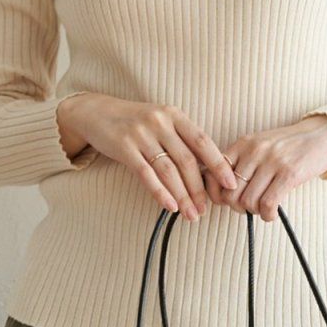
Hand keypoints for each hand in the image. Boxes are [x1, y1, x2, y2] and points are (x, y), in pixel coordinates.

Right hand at [55, 92, 237, 220]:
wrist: (96, 112)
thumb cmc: (134, 122)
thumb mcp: (161, 122)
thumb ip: (181, 141)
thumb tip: (207, 172)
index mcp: (174, 115)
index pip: (202, 142)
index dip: (218, 164)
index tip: (230, 183)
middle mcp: (160, 122)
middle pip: (186, 161)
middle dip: (198, 188)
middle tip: (205, 210)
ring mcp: (141, 134)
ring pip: (168, 170)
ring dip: (182, 195)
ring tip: (190, 215)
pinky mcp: (124, 147)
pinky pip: (146, 174)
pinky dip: (160, 192)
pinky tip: (170, 206)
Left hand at [203, 114, 326, 220]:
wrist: (322, 135)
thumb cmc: (288, 147)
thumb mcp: (260, 146)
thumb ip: (240, 163)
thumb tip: (219, 192)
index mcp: (243, 143)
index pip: (214, 174)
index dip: (216, 194)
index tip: (225, 201)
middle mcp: (255, 150)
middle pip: (231, 193)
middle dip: (237, 207)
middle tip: (249, 207)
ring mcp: (272, 161)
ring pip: (248, 201)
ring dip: (254, 212)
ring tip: (263, 209)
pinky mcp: (290, 173)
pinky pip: (268, 204)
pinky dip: (268, 215)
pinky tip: (272, 214)